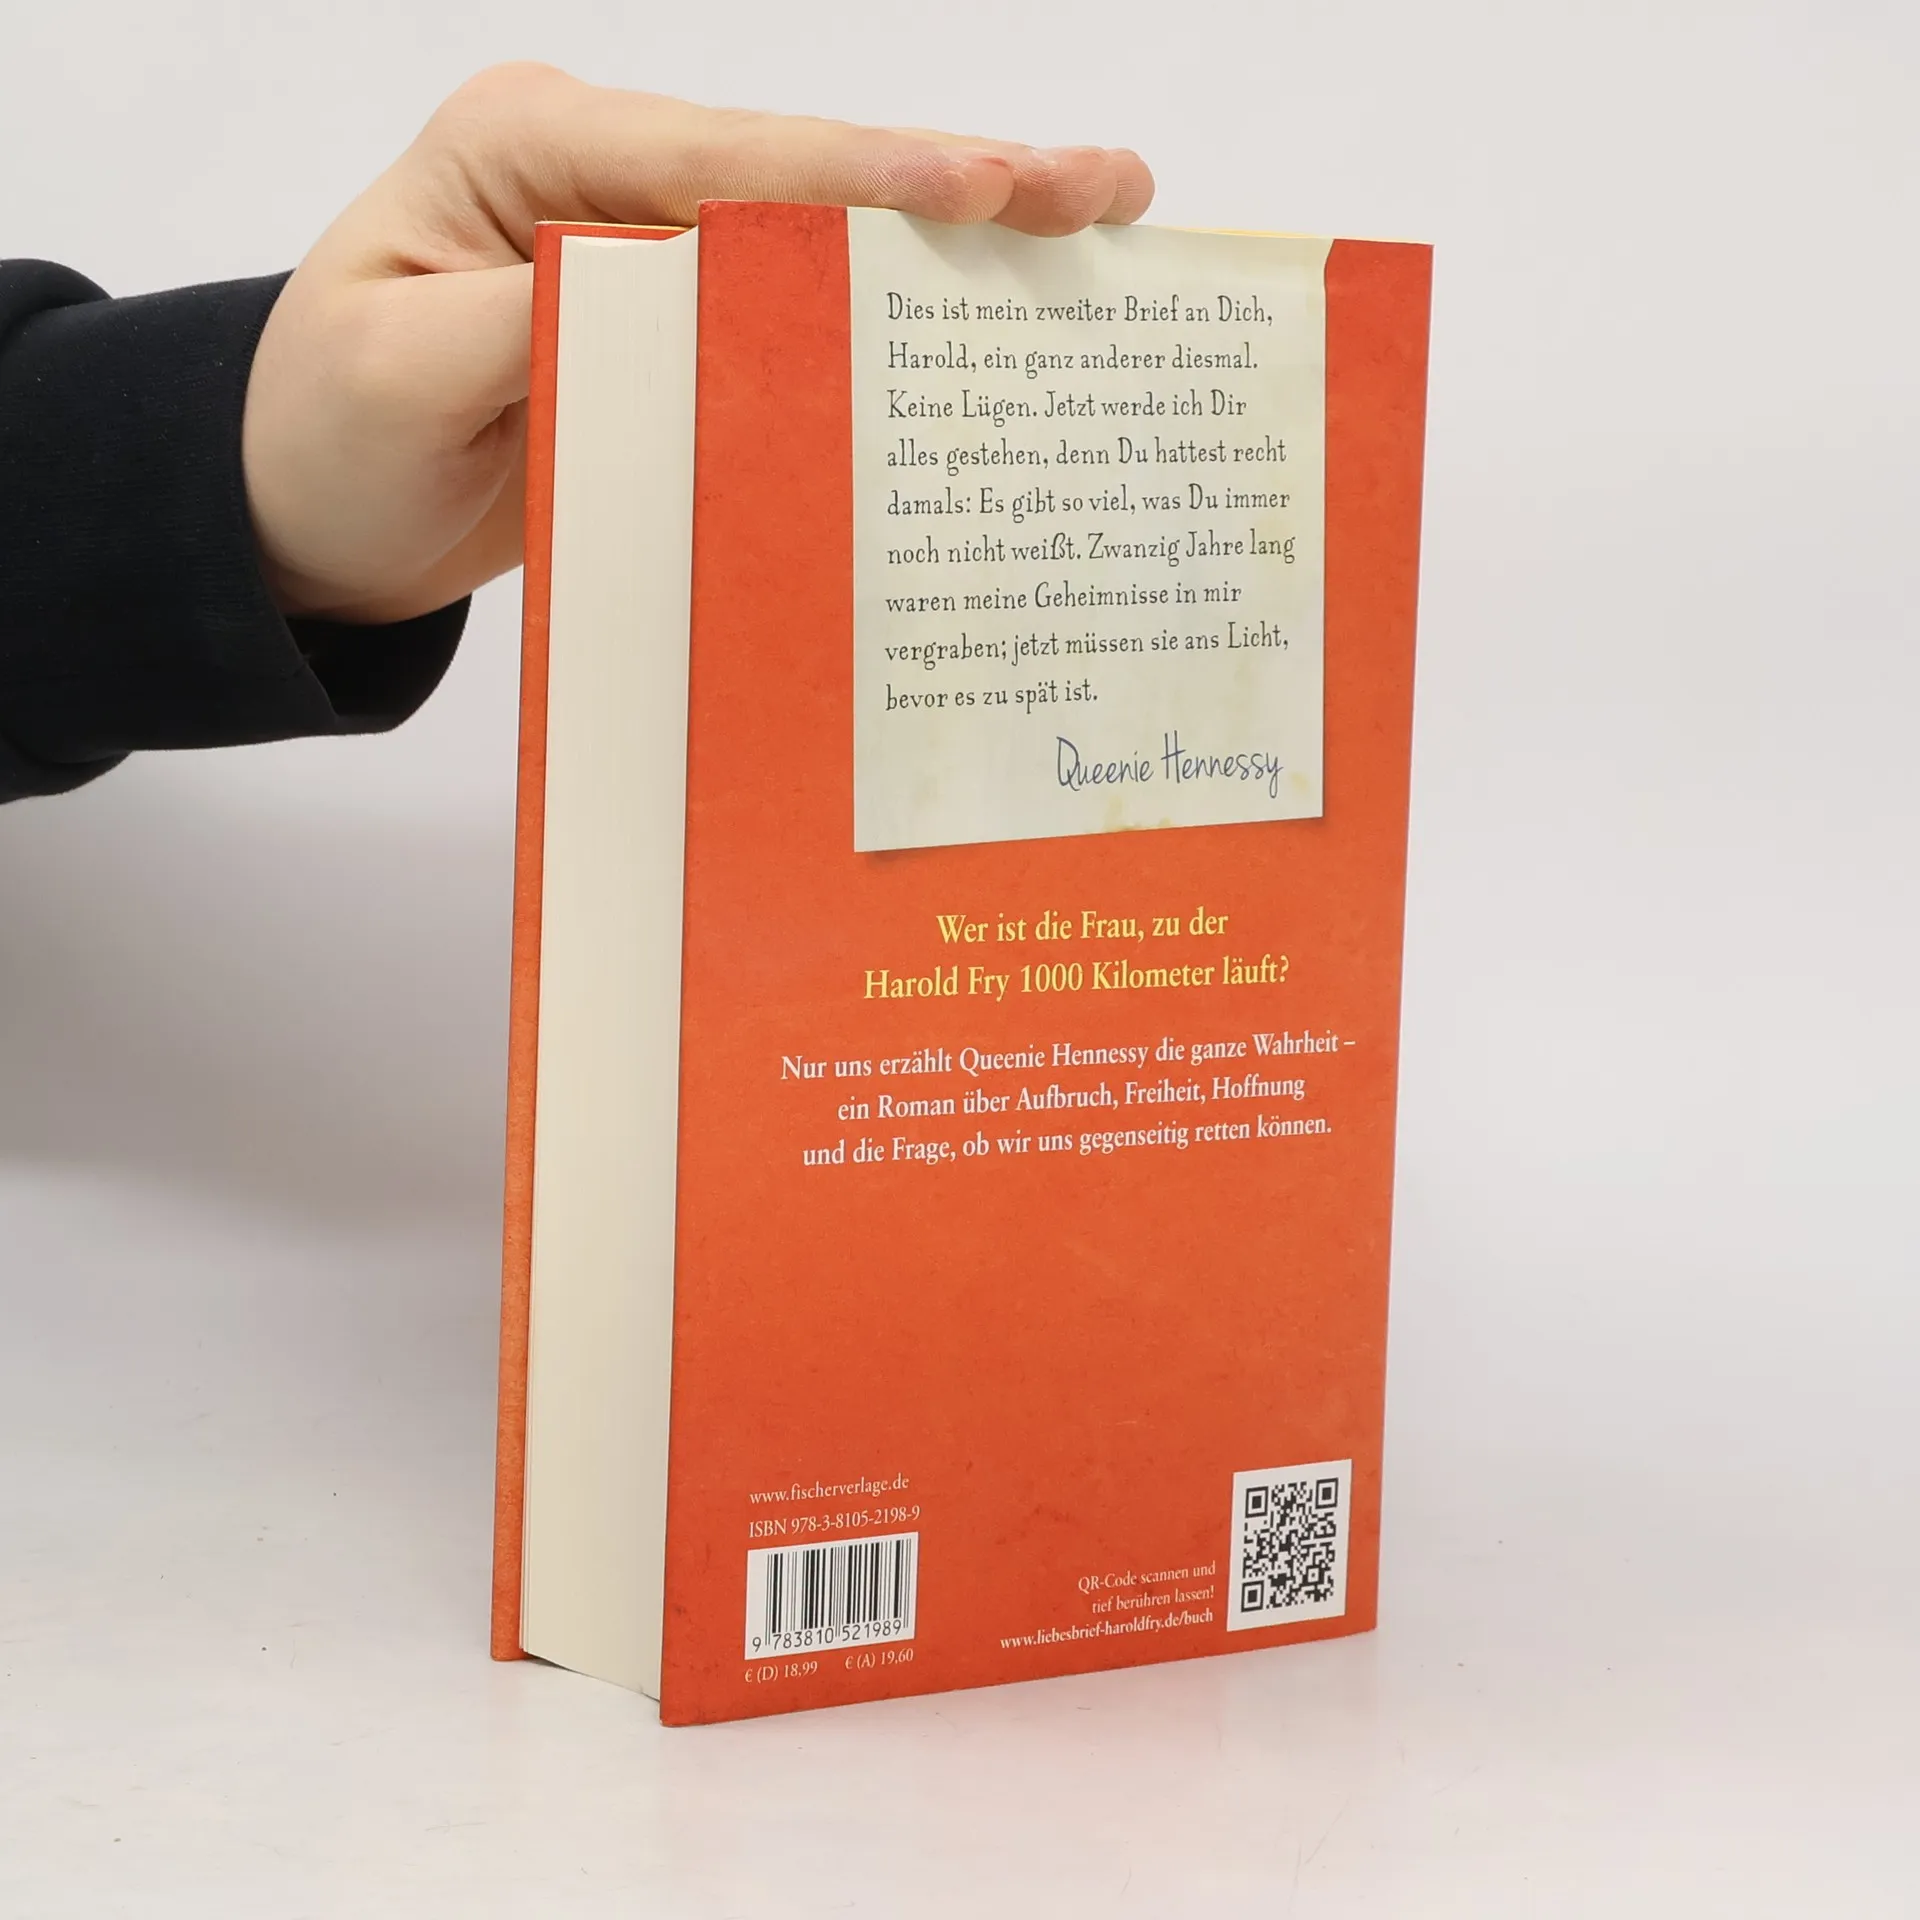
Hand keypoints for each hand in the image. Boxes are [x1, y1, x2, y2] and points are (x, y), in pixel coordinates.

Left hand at [242, 65, 1154, 624]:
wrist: (299, 513)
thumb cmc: (321, 435)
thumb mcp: (397, 371)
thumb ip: (539, 322)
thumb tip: (696, 296)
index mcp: (537, 153)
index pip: (731, 159)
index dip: (870, 177)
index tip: (995, 188)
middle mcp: (611, 183)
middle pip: (810, 179)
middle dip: (962, 186)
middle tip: (1106, 191)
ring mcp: (652, 259)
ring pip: (826, 244)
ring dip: (959, 248)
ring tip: (1096, 231)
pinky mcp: (677, 339)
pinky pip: (801, 327)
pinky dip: (897, 327)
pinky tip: (988, 334)